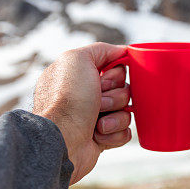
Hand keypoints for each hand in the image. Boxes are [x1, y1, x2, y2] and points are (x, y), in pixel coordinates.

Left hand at [32, 43, 131, 184]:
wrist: (62, 139)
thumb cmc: (67, 99)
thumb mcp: (77, 59)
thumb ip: (101, 49)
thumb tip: (122, 51)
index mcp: (81, 76)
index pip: (115, 68)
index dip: (115, 74)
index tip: (103, 79)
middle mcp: (87, 95)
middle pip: (125, 89)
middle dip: (116, 96)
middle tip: (98, 102)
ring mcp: (95, 117)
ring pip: (127, 111)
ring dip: (115, 116)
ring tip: (97, 123)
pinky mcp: (103, 137)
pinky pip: (126, 132)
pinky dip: (115, 133)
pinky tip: (98, 135)